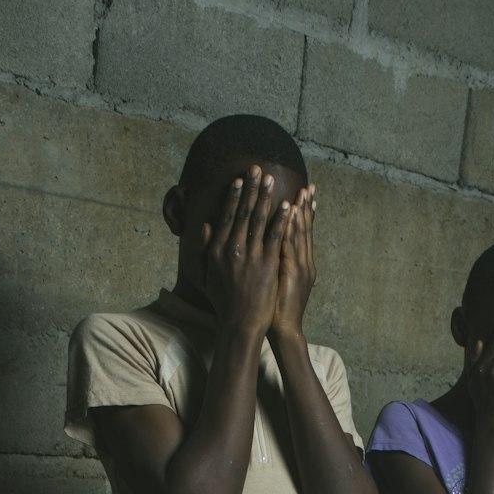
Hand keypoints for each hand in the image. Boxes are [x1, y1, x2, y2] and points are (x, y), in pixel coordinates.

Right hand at [200, 166, 290, 332]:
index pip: (226, 216)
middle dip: (250, 188)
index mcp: (217, 250)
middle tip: (256, 168)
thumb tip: (206, 225)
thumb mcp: (207, 274)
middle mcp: (232, 249)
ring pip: (258, 220)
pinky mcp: (266, 265)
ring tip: (270, 178)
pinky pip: (275, 237)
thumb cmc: (224, 302)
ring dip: (265, 196)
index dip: (234, 196)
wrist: (240, 324)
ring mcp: (250, 257)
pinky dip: (281, 220)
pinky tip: (288, 206)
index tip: (239, 180)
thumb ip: (205, 248)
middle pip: (242, 212)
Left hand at [271, 183, 316, 340]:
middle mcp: (304, 262)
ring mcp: (300, 266)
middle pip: (306, 229)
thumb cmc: (277, 309)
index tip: (305, 194)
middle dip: (306, 207)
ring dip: (300, 211)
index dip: (305, 213)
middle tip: (308, 186)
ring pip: (301, 233)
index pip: (303, 233)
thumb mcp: (280, 283)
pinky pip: (291, 244)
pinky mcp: (292, 272)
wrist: (284, 330)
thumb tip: (274, 252)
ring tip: (301, 192)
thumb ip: (279, 265)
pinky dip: (291, 227)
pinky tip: (290, 213)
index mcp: (301, 264)